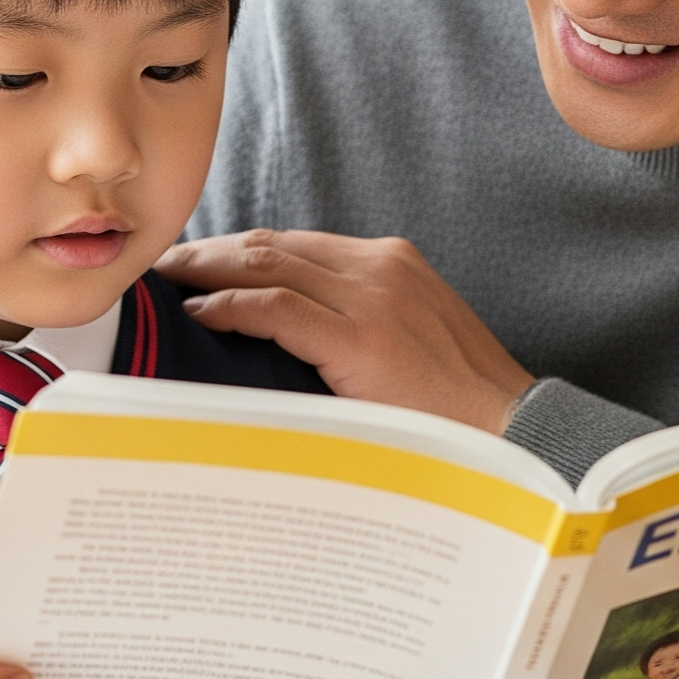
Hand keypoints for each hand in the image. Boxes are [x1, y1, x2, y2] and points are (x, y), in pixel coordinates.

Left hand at [158, 230, 533, 432]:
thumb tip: (290, 339)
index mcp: (392, 262)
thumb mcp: (412, 342)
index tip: (196, 267)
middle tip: (162, 269)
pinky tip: (200, 316)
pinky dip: (231, 307)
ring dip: (207, 272)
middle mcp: (379, 266)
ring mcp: (372, 298)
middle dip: (210, 253)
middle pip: (272, 244)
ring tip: (166, 287)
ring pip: (267, 264)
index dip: (238, 252)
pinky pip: (277, 308)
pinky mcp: (361, 338)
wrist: (516, 434)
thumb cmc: (461, 407)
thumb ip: (359, 324)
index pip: (295, 244)